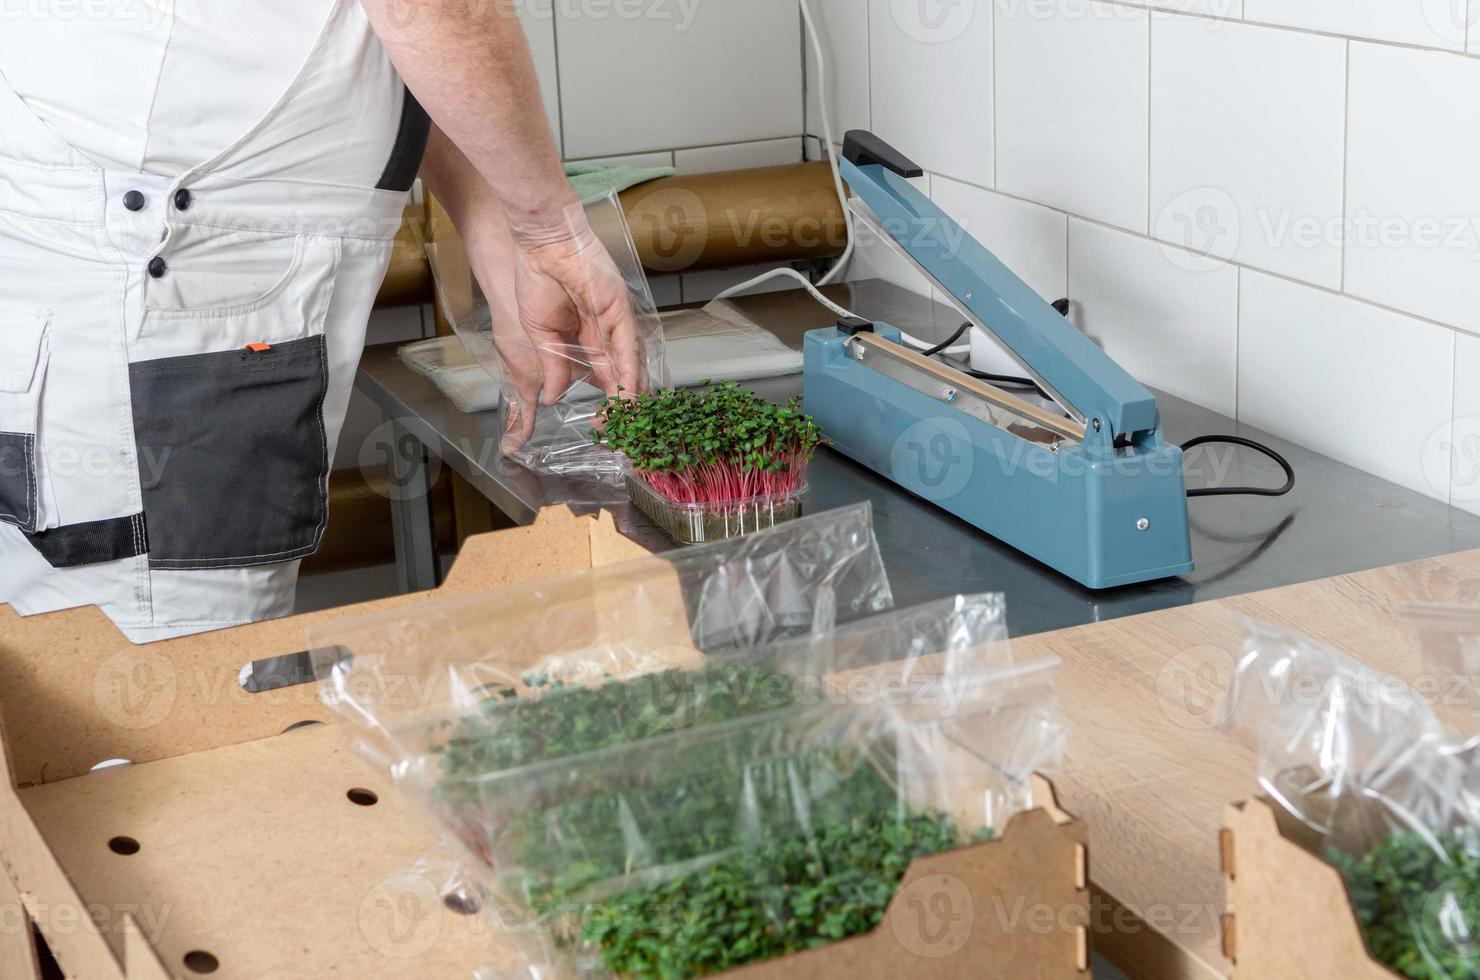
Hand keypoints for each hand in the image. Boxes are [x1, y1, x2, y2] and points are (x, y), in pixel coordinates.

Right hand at [511, 208, 644, 405]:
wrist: (541, 246)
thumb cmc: (536, 279)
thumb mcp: (540, 334)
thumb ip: (552, 366)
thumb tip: (553, 398)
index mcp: (588, 338)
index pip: (606, 376)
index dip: (607, 401)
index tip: (600, 423)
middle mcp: (608, 333)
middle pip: (624, 374)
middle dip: (622, 404)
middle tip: (616, 428)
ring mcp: (617, 321)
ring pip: (632, 364)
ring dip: (629, 394)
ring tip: (625, 420)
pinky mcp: (620, 310)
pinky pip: (628, 347)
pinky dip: (628, 371)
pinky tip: (627, 394)